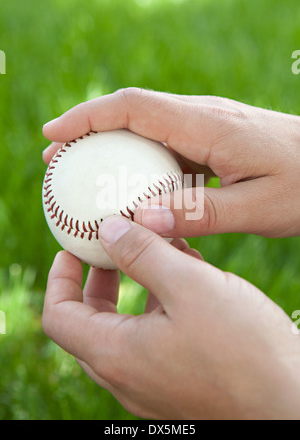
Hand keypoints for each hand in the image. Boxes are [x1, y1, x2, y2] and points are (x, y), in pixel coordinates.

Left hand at [42, 216, 299, 418]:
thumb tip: (108, 230)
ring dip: (137, 286)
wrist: (290, 405)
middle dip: (100, 278)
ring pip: (127, 326)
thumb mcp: (190, 287)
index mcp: (117, 355)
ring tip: (162, 251)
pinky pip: (155, 337)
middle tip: (113, 246)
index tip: (74, 246)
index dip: (60, 276)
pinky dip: (162, 303)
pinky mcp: (178, 381)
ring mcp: (152, 382)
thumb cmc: (244, 350)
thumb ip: (143, 255)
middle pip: (91, 320)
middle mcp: (127, 375)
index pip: (59, 314)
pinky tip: (190, 276)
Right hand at [43, 88, 299, 237]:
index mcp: (209, 126)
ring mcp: (209, 125)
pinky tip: (134, 185)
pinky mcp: (214, 138)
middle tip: (57, 162)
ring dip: (111, 146)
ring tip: (85, 175)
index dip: (88, 117)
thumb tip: (139, 221)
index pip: (133, 108)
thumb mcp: (257, 208)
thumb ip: (199, 214)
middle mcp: (204, 116)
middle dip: (88, 131)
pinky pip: (167, 143)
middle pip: (131, 113)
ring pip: (147, 128)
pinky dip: (140, 160)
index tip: (54, 135)